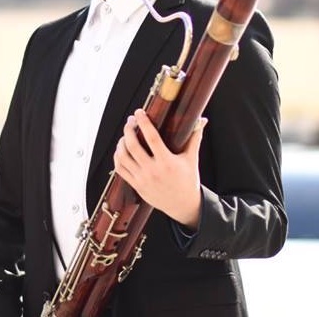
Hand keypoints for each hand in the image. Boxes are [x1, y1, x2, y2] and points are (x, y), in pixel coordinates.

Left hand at [113, 108, 206, 229]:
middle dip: (129, 129)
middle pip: (133, 146)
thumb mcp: (192, 159)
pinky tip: (121, 150)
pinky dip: (117, 157)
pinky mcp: (137, 185)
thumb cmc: (188, 181)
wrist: (184, 205)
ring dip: (121, 143)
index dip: (144, 123)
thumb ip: (195, 138)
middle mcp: (153, 171)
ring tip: (125, 134)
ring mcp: (143, 179)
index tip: (139, 112)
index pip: (152, 138)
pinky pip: (120, 170)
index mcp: (167, 162)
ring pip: (123, 157)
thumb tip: (201, 120)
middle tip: (131, 121)